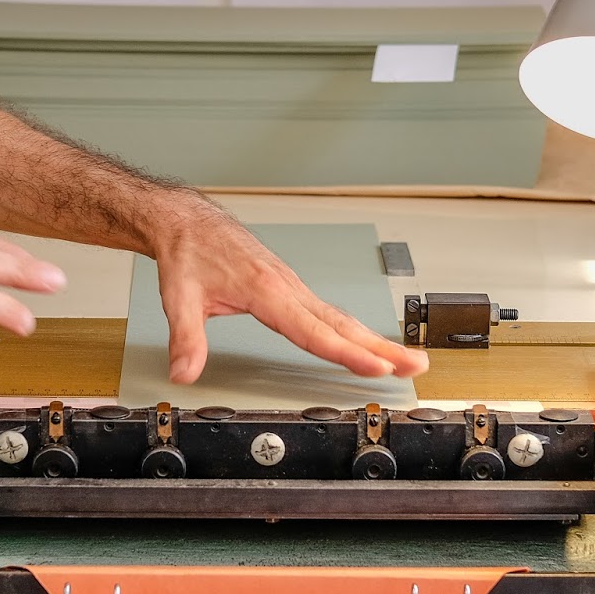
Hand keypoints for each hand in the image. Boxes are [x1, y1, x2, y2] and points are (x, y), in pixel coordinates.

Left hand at [150, 206, 429, 383]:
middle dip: (382, 347)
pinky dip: (353, 330)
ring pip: (341, 318)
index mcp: (267, 290)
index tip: (375, 368)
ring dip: (376, 339)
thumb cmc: (189, 252)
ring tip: (407, 360)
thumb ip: (186, 338)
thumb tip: (183, 371)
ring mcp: (293, 286)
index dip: (346, 353)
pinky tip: (364, 342)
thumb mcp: (179, 298)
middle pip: (342, 324)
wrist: (188, 222)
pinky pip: (329, 312)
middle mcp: (288, 287)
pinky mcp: (290, 287)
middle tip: (415, 365)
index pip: (314, 331)